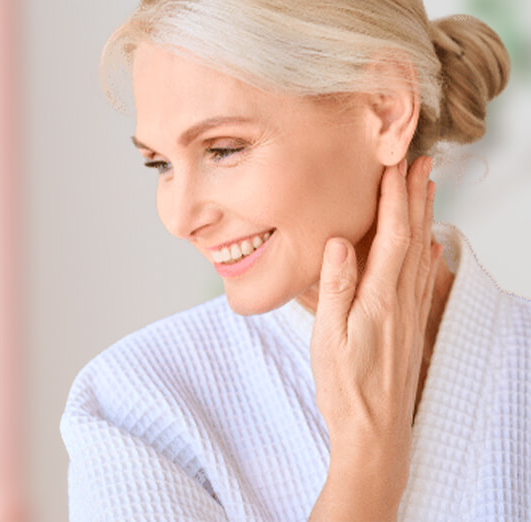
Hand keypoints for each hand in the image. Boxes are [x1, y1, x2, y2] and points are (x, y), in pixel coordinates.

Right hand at [309, 156, 442, 481]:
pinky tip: (428, 245)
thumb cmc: (345, 387)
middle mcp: (401, 301)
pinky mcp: (410, 325)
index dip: (394, 199)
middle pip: (413, 238)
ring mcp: (410, 313)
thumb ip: (336, 287)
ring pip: (422, 254)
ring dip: (424, 218)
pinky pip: (423, 277)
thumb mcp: (328, 338)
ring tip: (426, 190)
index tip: (394, 166)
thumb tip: (341, 242)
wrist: (375, 431)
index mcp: (379, 299)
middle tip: (420, 163)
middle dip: (416, 197)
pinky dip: (427, 251)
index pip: (391, 237)